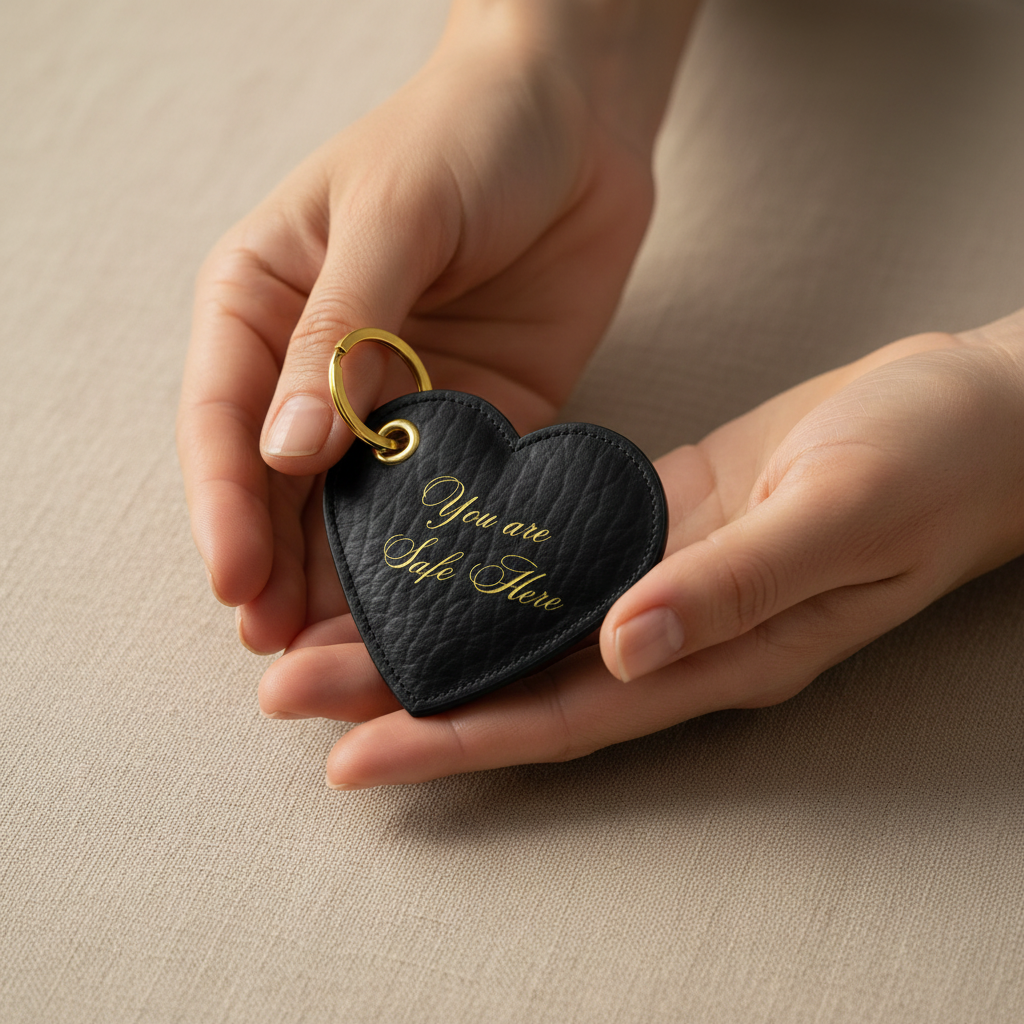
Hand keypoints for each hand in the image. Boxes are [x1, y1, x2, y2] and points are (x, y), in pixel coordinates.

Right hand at [177, 0, 694, 653]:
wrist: (580, 120)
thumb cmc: (464, 134)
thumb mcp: (389, 217)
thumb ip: (339, 332)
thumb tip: (285, 450)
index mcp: (264, 304)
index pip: (223, 418)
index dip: (224, 505)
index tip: (236, 582)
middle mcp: (321, 365)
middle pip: (286, 485)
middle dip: (283, 567)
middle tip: (284, 653)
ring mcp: (402, 401)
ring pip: (365, 508)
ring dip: (353, 581)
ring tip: (344, 657)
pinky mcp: (479, 421)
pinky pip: (451, 500)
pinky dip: (438, 555)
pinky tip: (433, 606)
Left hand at [257, 320, 1023, 787]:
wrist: (974, 414)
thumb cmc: (928, 462)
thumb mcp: (839, 515)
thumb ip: (734, 585)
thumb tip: (624, 645)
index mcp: (719, 652)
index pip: (564, 716)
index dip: (458, 741)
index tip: (351, 755)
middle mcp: (675, 631)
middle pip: (522, 679)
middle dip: (406, 694)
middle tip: (286, 692)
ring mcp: (666, 577)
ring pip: (526, 621)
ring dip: (431, 632)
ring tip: (327, 632)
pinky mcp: (662, 517)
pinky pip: (556, 554)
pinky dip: (485, 564)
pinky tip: (424, 555)